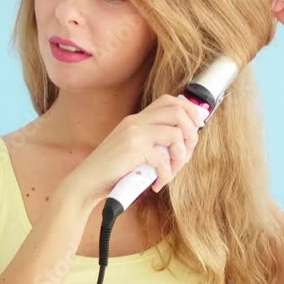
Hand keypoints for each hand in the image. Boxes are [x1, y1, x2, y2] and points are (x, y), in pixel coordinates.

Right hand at [59, 94, 204, 210]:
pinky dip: (166, 173)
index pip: (169, 101)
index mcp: (136, 119)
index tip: (196, 127)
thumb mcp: (132, 149)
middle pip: (177, 111)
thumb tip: (182, 142)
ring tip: (172, 171)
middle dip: (191, 133)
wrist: (87, 182)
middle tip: (187, 153)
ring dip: (181, 156)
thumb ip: (151, 142)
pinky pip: (164, 158)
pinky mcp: (133, 149)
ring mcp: (134, 133)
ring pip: (176, 133)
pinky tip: (158, 183)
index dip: (189, 110)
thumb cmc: (111, 170)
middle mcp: (136, 121)